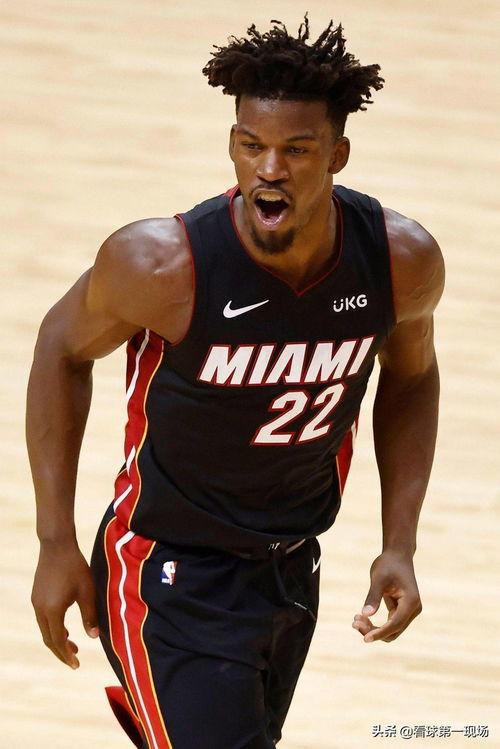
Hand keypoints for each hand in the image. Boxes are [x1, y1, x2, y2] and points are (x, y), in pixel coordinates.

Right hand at [31, 540, 98, 667]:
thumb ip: (90, 615)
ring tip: (72, 645)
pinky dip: (53, 628)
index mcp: (53, 611)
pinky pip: (43, 619)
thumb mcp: (87, 592)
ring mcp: (36, 603)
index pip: (58, 641)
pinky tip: (64, 628)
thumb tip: (94, 637)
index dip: (67, 655)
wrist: (57, 546)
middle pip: (49, 639)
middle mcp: (41, 609)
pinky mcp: (37, 596)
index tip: (76, 665)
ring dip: (57, 640)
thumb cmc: (76, 567)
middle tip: (75, 660)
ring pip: (45, 630)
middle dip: (61, 652)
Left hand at [352, 550, 421, 642]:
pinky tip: (361, 617)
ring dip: (374, 629)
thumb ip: (373, 596)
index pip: (395, 624)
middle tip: (354, 623)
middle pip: (394, 631)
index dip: (380, 632)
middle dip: (374, 631)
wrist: (397, 555)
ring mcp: (409, 611)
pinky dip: (376, 624)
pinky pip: (389, 624)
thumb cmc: (388, 564)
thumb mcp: (378, 578)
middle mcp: (413, 610)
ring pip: (391, 630)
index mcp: (411, 602)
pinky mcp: (402, 611)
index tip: (365, 638)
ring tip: (355, 620)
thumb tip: (365, 615)